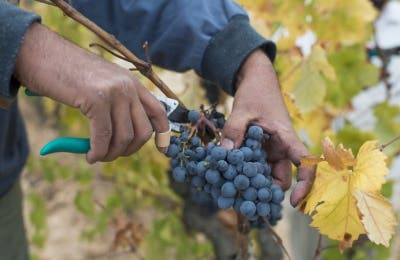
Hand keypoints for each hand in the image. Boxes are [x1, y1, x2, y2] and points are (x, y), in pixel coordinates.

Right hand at [14, 23, 169, 162]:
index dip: (163, 134)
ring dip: (110, 154)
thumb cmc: (66, 72)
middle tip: (111, 155)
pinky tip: (90, 155)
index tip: (163, 151)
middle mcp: (127, 86)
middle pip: (143, 131)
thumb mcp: (101, 85)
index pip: (158, 111)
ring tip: (96, 155)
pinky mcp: (96, 99)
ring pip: (124, 137)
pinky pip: (103, 137)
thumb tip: (122, 140)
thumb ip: (116, 106)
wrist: (38, 52)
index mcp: (131, 82)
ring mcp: (113, 91)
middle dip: (129, 150)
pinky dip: (97, 152)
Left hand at [221, 49, 314, 206]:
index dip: (305, 184)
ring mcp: (268, 153)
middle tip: (245, 203)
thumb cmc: (256, 93)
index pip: (306, 164)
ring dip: (251, 186)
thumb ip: (235, 129)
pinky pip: (252, 169)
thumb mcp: (243, 109)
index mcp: (287, 139)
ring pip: (264, 177)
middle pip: (280, 179)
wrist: (255, 83)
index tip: (295, 203)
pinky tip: (225, 180)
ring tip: (231, 194)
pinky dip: (242, 175)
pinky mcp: (257, 153)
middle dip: (266, 193)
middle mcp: (281, 150)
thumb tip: (225, 154)